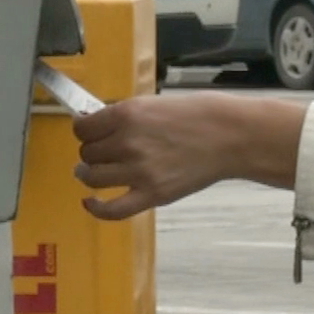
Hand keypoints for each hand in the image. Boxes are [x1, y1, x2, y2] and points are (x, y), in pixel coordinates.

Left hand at [71, 92, 307, 219]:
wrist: (230, 136)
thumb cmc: (197, 115)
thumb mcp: (153, 104)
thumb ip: (122, 116)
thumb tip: (92, 125)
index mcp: (126, 115)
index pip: (82, 128)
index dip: (85, 130)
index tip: (92, 133)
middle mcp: (127, 143)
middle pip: (87, 153)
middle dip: (93, 151)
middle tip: (107, 151)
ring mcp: (138, 172)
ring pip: (92, 177)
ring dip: (92, 173)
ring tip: (97, 171)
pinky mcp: (152, 195)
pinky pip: (112, 209)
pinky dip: (96, 208)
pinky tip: (90, 202)